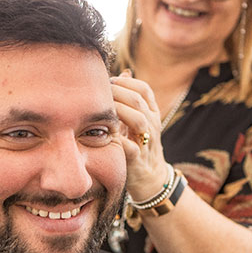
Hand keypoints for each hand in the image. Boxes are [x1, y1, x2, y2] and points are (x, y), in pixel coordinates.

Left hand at [111, 70, 167, 200]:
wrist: (150, 179)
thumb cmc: (138, 145)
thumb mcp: (137, 121)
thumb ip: (130, 99)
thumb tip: (123, 73)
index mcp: (151, 114)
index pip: (144, 90)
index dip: (126, 82)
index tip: (109, 80)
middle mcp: (151, 125)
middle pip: (139, 101)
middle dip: (118, 92)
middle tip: (100, 90)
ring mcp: (146, 142)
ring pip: (139, 120)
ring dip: (119, 110)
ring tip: (103, 107)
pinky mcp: (137, 160)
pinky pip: (130, 147)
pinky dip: (118, 140)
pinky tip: (105, 133)